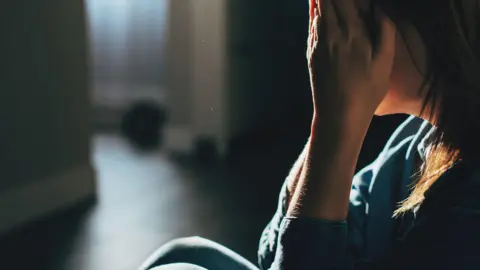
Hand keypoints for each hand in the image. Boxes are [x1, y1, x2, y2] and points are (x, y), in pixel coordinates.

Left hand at [307, 0, 395, 119]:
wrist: (337, 115)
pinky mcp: (312, 55)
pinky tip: (314, 6)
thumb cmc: (366, 91)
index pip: (346, 0)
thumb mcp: (384, 62)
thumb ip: (384, 31)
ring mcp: (319, 45)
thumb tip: (379, 8)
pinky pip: (312, 26)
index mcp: (353, 34)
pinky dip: (313, 12)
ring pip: (317, 12)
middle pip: (328, 2)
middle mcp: (333, 35)